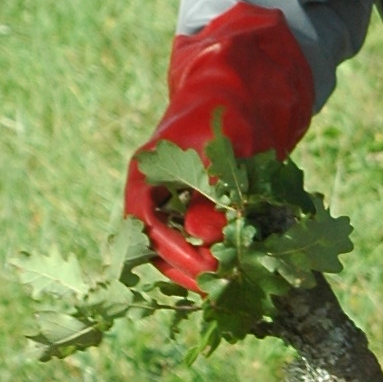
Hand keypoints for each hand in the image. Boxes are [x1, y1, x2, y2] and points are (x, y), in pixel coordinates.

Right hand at [126, 1, 313, 286]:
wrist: (238, 95)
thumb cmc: (231, 115)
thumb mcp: (228, 149)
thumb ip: (215, 189)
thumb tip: (204, 236)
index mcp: (147, 172)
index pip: (145, 225)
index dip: (174, 252)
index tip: (208, 270)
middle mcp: (148, 191)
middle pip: (151, 246)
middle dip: (185, 270)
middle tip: (223, 286)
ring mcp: (164, 202)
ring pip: (167, 248)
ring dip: (194, 269)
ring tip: (230, 282)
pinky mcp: (184, 210)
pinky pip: (186, 241)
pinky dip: (206, 256)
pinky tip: (234, 268)